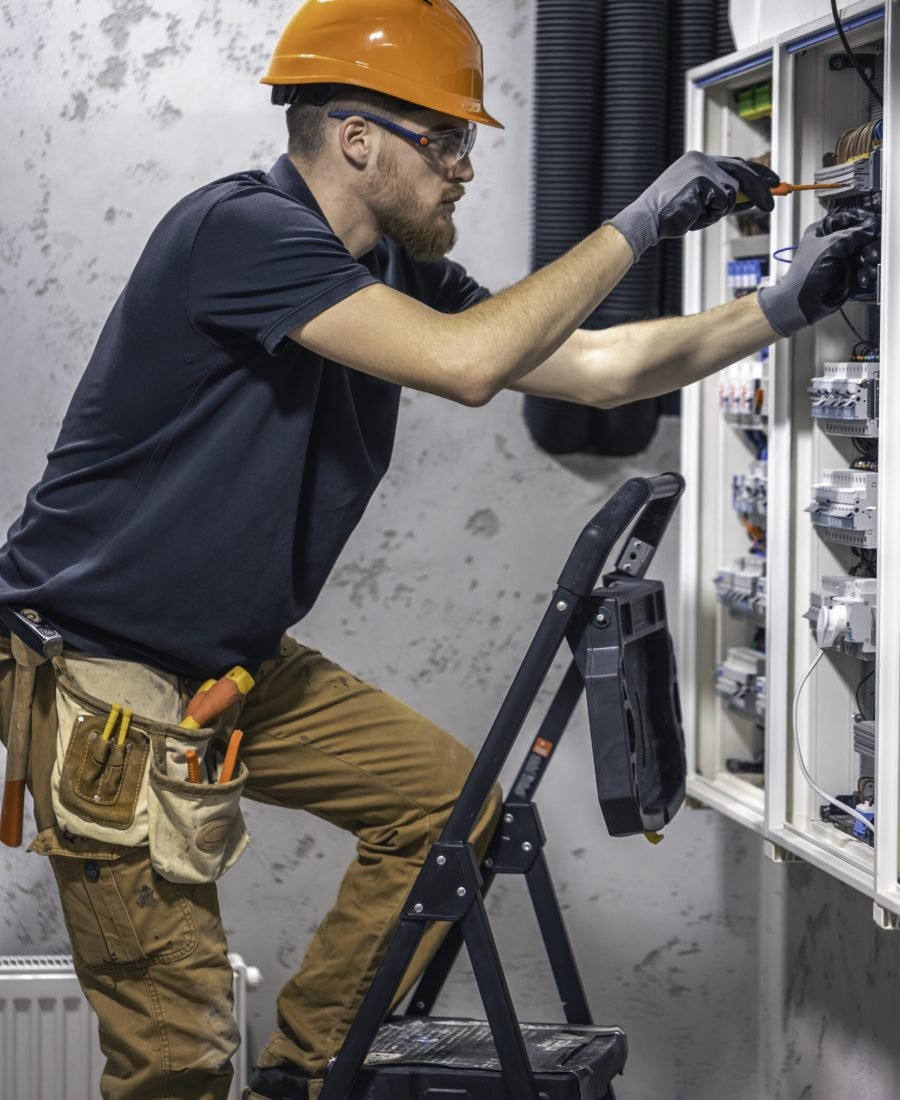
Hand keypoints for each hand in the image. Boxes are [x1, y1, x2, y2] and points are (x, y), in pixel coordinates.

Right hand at [608, 151, 779, 259]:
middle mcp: (702, 159)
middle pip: (742, 171)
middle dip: (760, 189)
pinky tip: (693, 214)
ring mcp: (703, 168)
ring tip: (696, 214)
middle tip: (772, 204)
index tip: (772, 181)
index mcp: (698, 160)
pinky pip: (723, 202)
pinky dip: (712, 214)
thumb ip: (724, 196)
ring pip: (732, 192)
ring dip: (720, 210)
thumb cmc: (671, 216)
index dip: (756, 173)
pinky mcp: (703, 180)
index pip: (735, 163)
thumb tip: (753, 200)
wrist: (647, 219)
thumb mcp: (701, 203)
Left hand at [758, 209, 880, 337]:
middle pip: (859, 235)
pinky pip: (863, 268)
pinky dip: (865, 271)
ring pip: (863, 252)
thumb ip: (852, 234)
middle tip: (866, 247)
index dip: (861, 219)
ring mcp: (840, 258)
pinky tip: (861, 275)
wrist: (803, 303)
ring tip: (862, 263)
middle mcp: (832, 243)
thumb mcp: (830, 247)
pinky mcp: (847, 273)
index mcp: (822, 231)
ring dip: (866, 258)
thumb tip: (870, 226)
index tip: (873, 223)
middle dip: (865, 242)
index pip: (847, 217)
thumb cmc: (804, 276)